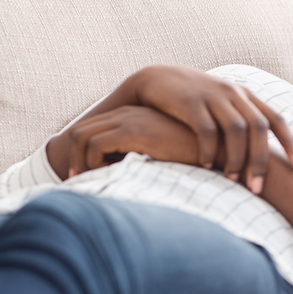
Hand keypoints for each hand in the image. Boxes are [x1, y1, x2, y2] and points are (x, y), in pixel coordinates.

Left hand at [58, 105, 203, 177]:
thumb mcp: (162, 153)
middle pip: (80, 131)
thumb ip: (141, 155)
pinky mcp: (134, 130)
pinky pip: (95, 145)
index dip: (82, 153)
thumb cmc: (195, 158)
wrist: (219, 150)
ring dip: (81, 160)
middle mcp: (128, 114)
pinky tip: (109, 175)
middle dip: (74, 157)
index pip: (91, 129)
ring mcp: (130, 119)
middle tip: (79, 179)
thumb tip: (117, 171)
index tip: (87, 175)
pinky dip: (94, 162)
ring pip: (81, 136)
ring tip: (92, 179)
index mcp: (134, 117)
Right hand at [118, 66, 292, 188]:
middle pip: (259, 127)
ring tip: (232, 180)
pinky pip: (206, 129)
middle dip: (260, 160)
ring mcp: (212, 95)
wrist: (155, 80)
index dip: (291, 143)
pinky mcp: (189, 102)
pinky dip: (209, 150)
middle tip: (257, 187)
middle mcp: (234, 93)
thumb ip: (242, 124)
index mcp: (246, 96)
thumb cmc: (194, 102)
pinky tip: (206, 166)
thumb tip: (264, 156)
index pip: (276, 119)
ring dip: (236, 158)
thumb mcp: (222, 107)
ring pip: (236, 129)